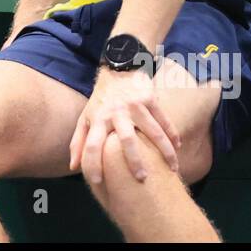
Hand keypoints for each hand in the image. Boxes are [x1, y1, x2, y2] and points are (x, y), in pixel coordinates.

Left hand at [70, 67, 181, 183]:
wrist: (118, 68)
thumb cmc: (101, 100)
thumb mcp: (86, 117)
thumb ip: (78, 142)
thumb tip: (73, 167)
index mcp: (98, 119)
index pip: (92, 144)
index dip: (92, 164)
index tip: (99, 182)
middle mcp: (116, 112)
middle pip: (126, 140)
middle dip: (134, 160)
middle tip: (142, 179)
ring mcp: (135, 105)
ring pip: (153, 132)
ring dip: (165, 152)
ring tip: (172, 169)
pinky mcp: (150, 98)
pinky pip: (164, 120)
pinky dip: (173, 135)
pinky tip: (177, 148)